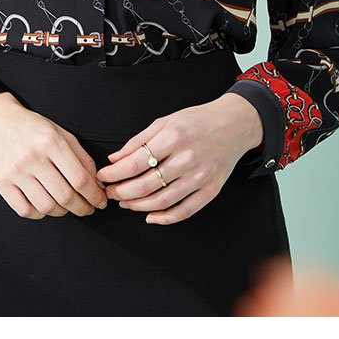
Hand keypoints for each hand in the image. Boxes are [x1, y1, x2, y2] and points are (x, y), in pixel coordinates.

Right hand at [0, 92, 107, 219]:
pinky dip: (40, 214)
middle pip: (65, 196)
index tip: (100, 202)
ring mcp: (15, 172)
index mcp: (52, 142)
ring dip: (62, 212)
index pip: (80, 179)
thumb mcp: (61, 133)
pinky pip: (25, 210)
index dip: (94, 195)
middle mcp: (33, 157)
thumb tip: (97, 183)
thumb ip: (81, 157)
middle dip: (82, 208)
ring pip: (46, 206)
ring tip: (66, 207)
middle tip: (88, 209)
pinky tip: (45, 206)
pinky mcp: (1, 183)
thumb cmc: (32, 128)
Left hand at [94, 94, 263, 224]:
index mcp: (173, 138)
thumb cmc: (197, 120)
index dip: (114, 174)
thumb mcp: (165, 122)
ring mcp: (201, 177)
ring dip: (137, 206)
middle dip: (121, 192)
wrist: (234, 124)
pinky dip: (164, 218)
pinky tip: (150, 216)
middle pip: (145, 185)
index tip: (103, 176)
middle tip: (110, 192)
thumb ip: (138, 141)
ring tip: (125, 202)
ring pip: (162, 201)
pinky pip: (184, 211)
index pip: (135, 163)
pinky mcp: (211, 190)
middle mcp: (187, 159)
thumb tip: (115, 160)